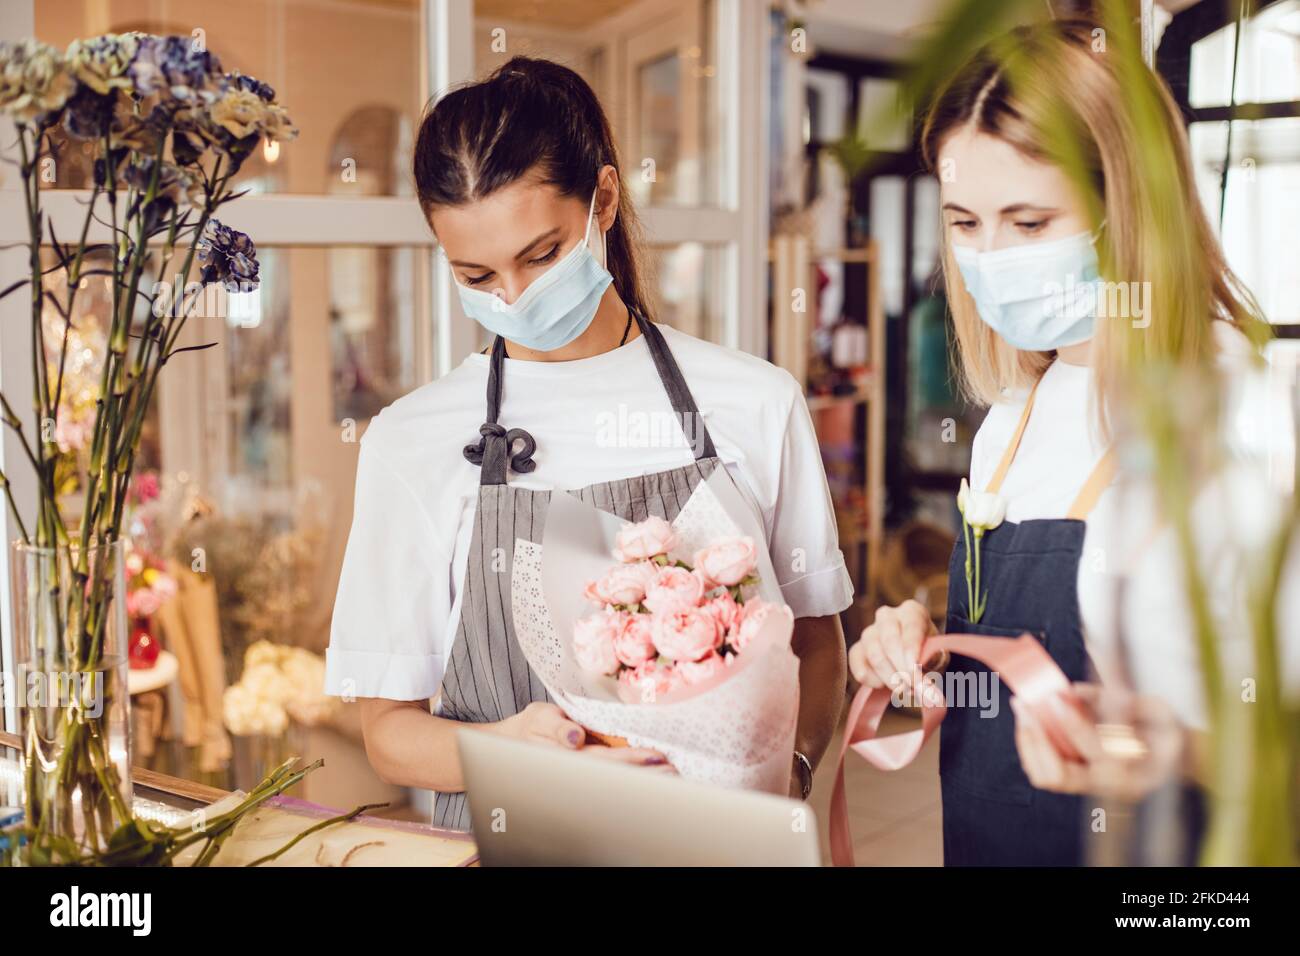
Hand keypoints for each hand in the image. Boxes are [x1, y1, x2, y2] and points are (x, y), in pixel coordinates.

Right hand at [491, 702, 675, 772]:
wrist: (516, 742)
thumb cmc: (533, 726)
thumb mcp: (541, 719)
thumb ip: (557, 727)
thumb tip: (576, 737)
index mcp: (571, 755)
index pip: (607, 759)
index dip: (632, 759)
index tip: (657, 757)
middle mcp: (580, 770)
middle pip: (617, 774)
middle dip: (646, 773)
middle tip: (675, 770)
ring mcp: (584, 775)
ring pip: (617, 780)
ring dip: (644, 779)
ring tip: (671, 776)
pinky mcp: (587, 775)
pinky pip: (613, 779)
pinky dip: (635, 779)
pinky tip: (654, 778)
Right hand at [848, 600, 936, 700]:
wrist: (913, 661)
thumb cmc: (928, 654)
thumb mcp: (938, 656)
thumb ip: (932, 665)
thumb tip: (924, 683)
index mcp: (911, 612)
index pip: (911, 627)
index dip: (912, 650)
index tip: (914, 671)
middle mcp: (887, 616)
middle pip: (889, 640)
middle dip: (900, 667)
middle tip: (911, 687)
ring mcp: (869, 632)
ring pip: (874, 655)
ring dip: (889, 677)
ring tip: (903, 689)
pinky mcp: (857, 649)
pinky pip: (858, 664)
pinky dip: (870, 679)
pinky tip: (882, 685)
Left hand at [1011, 683, 1183, 799]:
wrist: (1174, 759)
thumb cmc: (1166, 731)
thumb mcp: (1157, 710)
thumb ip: (1118, 700)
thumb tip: (1072, 692)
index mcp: (1137, 771)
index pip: (1097, 751)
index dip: (1073, 723)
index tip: (1055, 697)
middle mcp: (1112, 787)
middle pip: (1061, 775)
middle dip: (1038, 737)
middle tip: (1024, 704)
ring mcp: (1094, 788)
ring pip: (1047, 776)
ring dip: (1028, 741)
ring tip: (1022, 708)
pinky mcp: (1079, 783)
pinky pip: (1044, 772)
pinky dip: (1031, 746)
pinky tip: (1028, 720)